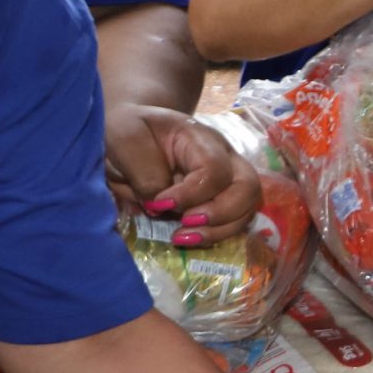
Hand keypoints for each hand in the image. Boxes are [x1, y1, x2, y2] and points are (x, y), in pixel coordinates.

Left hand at [104, 106, 262, 243]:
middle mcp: (224, 158)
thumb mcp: (125, 142)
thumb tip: (161, 208)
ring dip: (219, 230)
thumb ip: (145, 173)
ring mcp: (226, 180)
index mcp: (201, 139)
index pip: (216, 169)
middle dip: (221, 213)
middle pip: (248, 187)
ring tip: (183, 238)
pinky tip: (188, 239)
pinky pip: (233, 221)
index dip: (192, 193)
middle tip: (185, 224)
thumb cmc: (126, 133)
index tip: (159, 204)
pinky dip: (215, 235)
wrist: (127, 135)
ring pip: (247, 208)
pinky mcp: (220, 199)